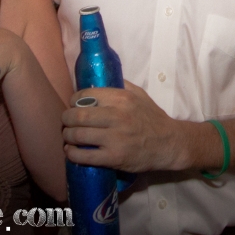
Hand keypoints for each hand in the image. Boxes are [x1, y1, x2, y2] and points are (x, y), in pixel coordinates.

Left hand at [62, 81, 189, 172]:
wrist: (169, 143)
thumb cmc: (152, 118)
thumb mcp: (140, 94)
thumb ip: (121, 85)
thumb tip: (100, 77)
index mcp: (122, 98)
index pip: (86, 95)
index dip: (74, 101)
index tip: (73, 105)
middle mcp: (117, 116)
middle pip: (78, 116)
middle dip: (66, 119)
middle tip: (66, 122)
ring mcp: (115, 138)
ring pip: (79, 135)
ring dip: (67, 136)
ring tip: (68, 137)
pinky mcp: (114, 157)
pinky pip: (85, 156)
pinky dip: (72, 154)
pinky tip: (70, 152)